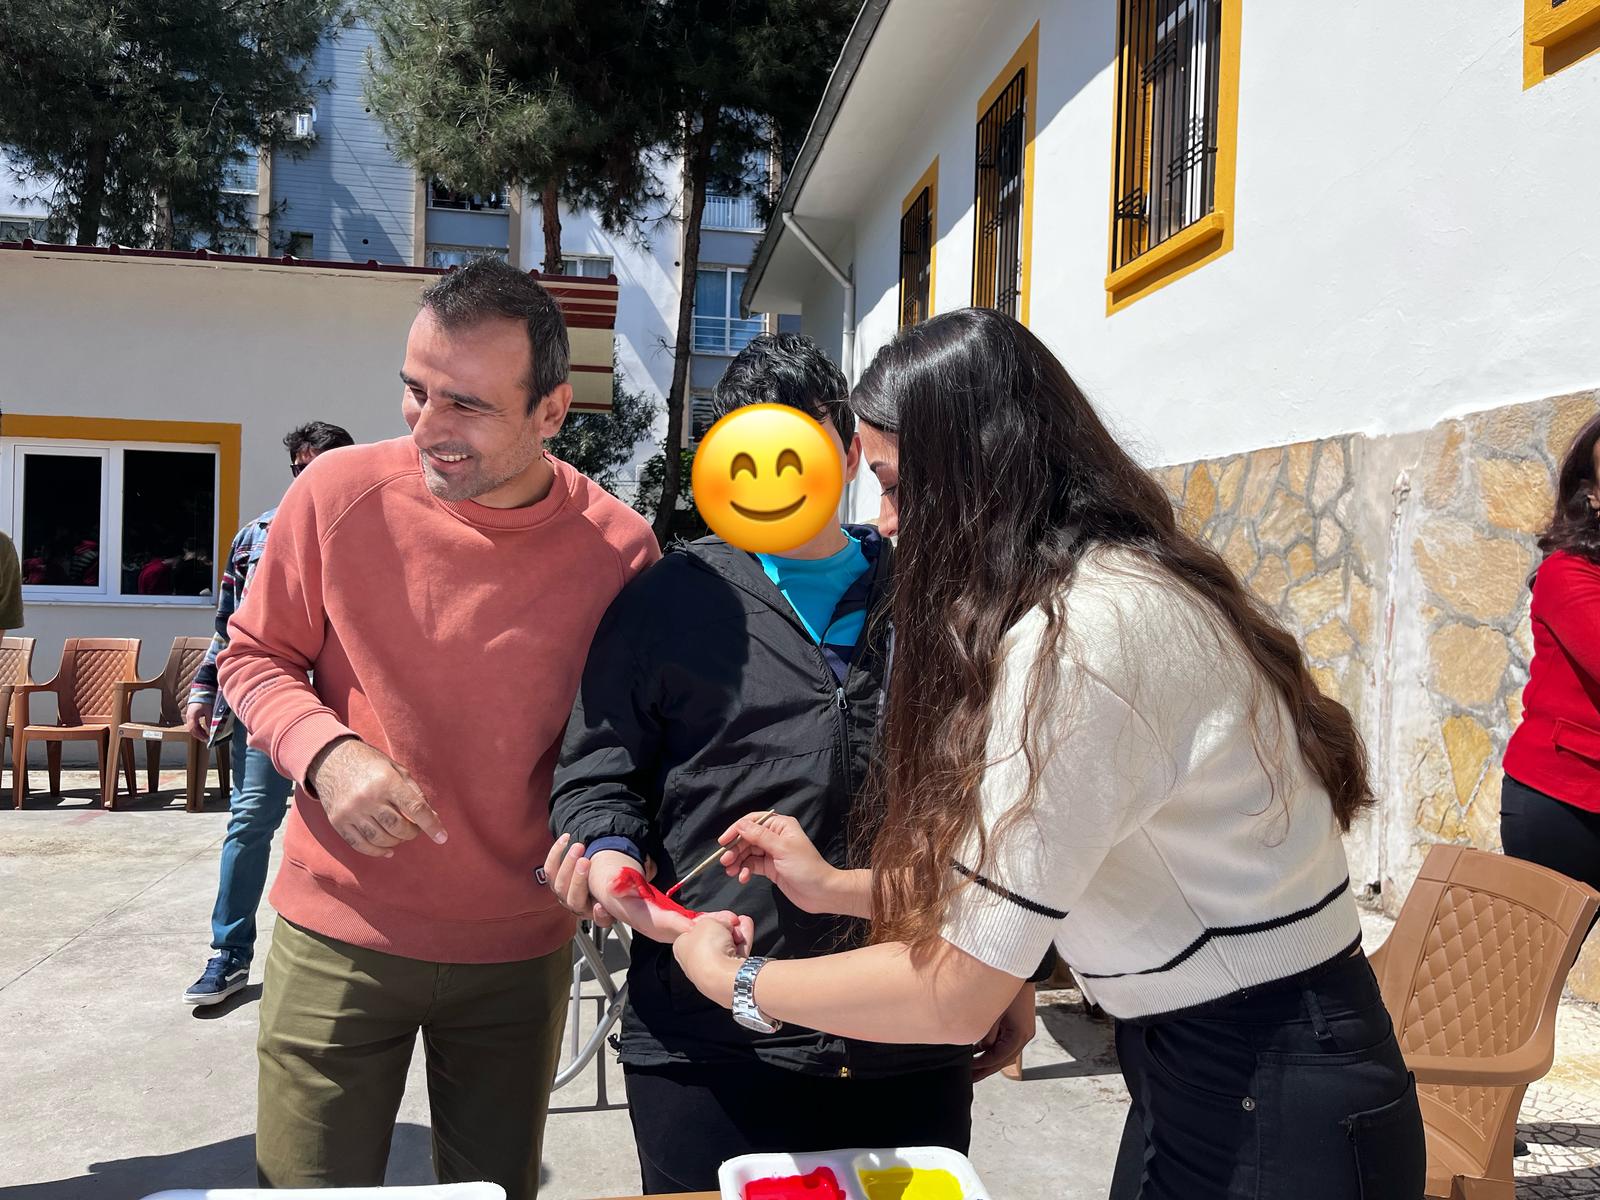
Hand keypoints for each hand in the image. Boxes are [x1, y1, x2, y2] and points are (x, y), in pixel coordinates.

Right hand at [183, 701, 210, 740]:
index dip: (200, 735)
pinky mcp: (191, 715)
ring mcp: (189, 716)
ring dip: (198, 732)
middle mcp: (189, 717)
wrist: (201, 691)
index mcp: (192, 716)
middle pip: (192, 730)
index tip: (206, 739)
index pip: (194, 729)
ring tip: (206, 736)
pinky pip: (193, 724)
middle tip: (206, 739)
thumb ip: (209, 720)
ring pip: (192, 728)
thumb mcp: (209, 710)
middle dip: (199, 735)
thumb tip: (211, 730)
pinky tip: (204, 730)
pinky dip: (198, 729)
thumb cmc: (205, 700)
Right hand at [306, 737, 446, 858]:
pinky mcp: (338, 821)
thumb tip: (431, 817)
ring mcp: (351, 811)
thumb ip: (414, 793)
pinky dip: (377, 851)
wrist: (332, 760)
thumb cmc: (371, 765)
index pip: (414, 808)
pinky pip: (360, 845)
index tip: (442, 837)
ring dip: (396, 842)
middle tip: (414, 829)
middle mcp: (368, 797)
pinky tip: (388, 849)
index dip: (431, 825)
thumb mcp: (396, 770)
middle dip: (412, 833)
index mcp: (386, 781)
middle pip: (398, 828)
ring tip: (400, 835)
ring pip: (380, 839)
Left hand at [541, 837, 699, 943]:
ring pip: (558, 884)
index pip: (598, 918)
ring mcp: (567, 893)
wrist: (610, 871)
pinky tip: (566, 838)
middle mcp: (582, 907)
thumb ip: (672, 921)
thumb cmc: (631, 890)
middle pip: (570, 900)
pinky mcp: (557, 877)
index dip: (597, 912)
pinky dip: (554, 853)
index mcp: (604, 914)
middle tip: (586, 859)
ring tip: (578, 844)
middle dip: (576, 880)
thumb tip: (705, 927)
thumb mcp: (652, 908)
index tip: (601, 901)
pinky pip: (548, 869)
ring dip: (565, 863)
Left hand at [673, 910, 757, 1006]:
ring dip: (736, 932)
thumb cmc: (707, 947)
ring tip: (743, 921)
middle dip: (725, 926)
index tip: (718, 914)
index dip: (708, 919)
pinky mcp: (728, 975)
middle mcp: (695, 961)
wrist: (722, 976)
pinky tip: (747, 927)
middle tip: (732, 919)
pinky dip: (743, 940)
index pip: (695, 930)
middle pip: (713, 938)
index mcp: (681, 947)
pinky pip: (736, 953)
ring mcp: (713, 970)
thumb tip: (724, 923)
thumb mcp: (708, 922)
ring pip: (727, 945)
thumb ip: (716, 919)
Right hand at [716, 812, 850, 914]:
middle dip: (735, 849)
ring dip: (737, 861)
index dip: (736, 829)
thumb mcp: (781, 849)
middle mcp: (775, 837)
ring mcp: (772, 853)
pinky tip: (742, 878)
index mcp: (780, 826)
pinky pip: (752, 865)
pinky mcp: (770, 868)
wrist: (821, 893)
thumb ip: (759, 836)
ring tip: (730, 871)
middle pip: (747, 838)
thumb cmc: (805, 867)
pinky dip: (745, 870)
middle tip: (725, 861)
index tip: (723, 842)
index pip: (752, 821)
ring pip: (747, 852)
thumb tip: (740, 824)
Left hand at [971, 982, 1035, 1081]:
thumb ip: (987, 1034)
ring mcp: (1022, 1032)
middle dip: (985, 1068)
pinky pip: (1005, 1042)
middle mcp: (1023, 1037)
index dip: (981, 1066)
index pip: (998, 1058)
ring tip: (971, 1066)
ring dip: (988, 1058)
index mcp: (1019, 1036)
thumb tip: (980, 1048)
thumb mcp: (993, 1013)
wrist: (1020, 968)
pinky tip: (979, 1049)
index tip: (968, 1070)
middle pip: (1002, 1060)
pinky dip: (993, 1047)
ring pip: (1004, 1052)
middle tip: (969, 1077)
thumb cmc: (1008, 989)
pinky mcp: (1018, 1026)